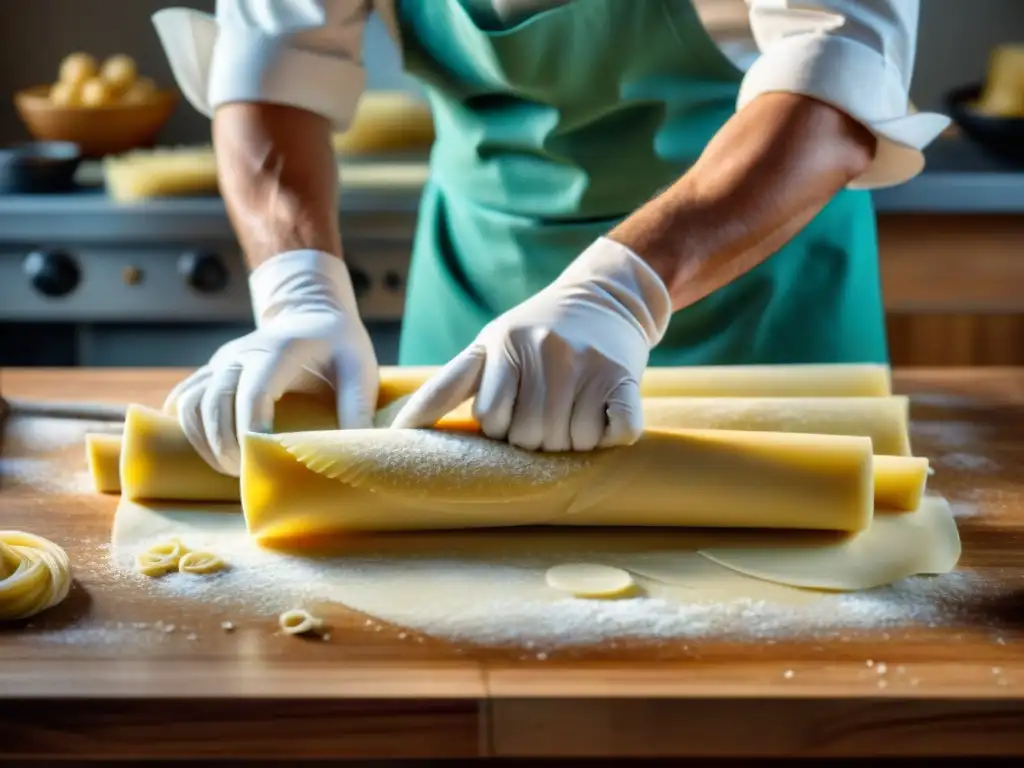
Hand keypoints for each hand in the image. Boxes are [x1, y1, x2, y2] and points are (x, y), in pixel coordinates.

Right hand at [164, 250, 377, 474]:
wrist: (312, 315)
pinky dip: (188, 426)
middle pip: (216, 401)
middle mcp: (242, 353)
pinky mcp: (213, 370)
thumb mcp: (360, 369)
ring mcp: (223, 361)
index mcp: (280, 350)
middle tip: (246, 475)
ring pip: (193, 401)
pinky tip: (205, 450)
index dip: (251, 429)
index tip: (261, 459)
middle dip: (225, 444)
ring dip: (203, 440)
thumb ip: (358, 408)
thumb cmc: (340, 345)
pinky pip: (186, 397)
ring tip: (229, 468)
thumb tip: (353, 456)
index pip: (254, 392)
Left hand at [390, 237, 670, 450]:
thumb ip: (448, 384)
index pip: (491, 417)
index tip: (513, 408)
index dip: (500, 424)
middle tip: (548, 409)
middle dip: (535, 436)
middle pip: (529, 437)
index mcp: (505, 345)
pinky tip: (605, 416)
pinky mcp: (625, 378)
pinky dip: (610, 436)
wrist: (608, 295)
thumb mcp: (490, 344)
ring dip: (572, 440)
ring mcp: (588, 364)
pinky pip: (616, 433)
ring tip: (575, 408)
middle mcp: (546, 351)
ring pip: (571, 443)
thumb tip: (398, 430)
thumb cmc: (537, 330)